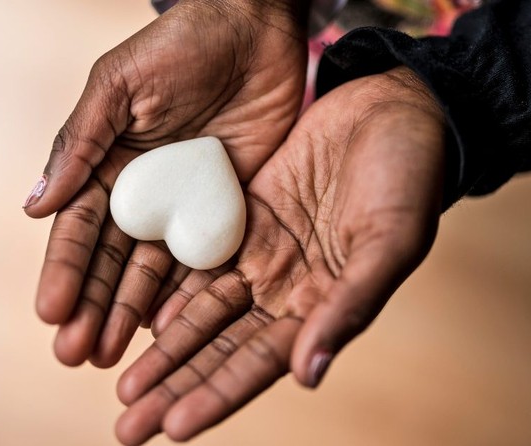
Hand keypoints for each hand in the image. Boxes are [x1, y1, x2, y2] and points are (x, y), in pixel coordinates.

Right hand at [26, 0, 308, 367]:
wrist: (254, 27)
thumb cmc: (179, 44)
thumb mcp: (118, 86)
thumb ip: (80, 143)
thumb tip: (34, 206)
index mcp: (106, 165)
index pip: (78, 228)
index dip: (63, 271)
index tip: (50, 314)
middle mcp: (141, 194)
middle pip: (110, 262)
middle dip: (91, 307)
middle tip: (75, 355)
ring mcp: (183, 207)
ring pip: (152, 272)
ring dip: (130, 314)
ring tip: (111, 357)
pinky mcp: (226, 210)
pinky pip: (205, 260)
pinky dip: (187, 296)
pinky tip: (168, 331)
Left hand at [113, 66, 448, 444]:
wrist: (392, 109)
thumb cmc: (408, 176)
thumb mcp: (388, 241)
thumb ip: (348, 307)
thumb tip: (306, 375)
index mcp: (322, 305)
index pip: (259, 363)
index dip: (217, 395)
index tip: (174, 427)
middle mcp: (284, 290)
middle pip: (218, 349)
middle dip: (174, 387)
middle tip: (126, 425)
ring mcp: (259, 256)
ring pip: (200, 312)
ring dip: (162, 350)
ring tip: (121, 386)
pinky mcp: (239, 217)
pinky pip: (195, 260)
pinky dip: (166, 288)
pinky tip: (135, 316)